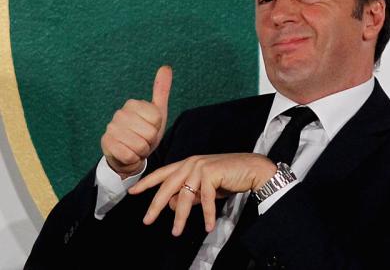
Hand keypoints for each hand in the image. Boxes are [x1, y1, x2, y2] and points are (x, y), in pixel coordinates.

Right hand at [100, 66, 172, 178]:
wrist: (129, 156)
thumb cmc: (145, 133)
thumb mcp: (157, 112)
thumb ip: (161, 90)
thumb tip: (166, 67)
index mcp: (133, 104)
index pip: (157, 118)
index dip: (157, 128)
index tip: (150, 128)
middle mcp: (120, 113)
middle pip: (150, 132)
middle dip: (150, 141)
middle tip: (143, 140)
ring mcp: (111, 128)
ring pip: (140, 145)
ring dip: (141, 151)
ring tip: (136, 147)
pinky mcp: (106, 144)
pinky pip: (129, 155)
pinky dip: (133, 159)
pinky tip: (128, 154)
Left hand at [128, 153, 276, 235]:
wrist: (252, 169)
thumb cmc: (230, 177)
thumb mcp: (205, 188)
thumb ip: (189, 194)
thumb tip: (172, 204)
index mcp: (188, 163)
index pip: (162, 173)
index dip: (147, 182)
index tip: (132, 191)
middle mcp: (191, 163)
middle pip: (167, 186)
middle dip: (156, 205)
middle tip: (147, 221)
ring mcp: (200, 167)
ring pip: (184, 196)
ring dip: (180, 217)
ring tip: (176, 232)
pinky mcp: (211, 173)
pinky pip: (205, 199)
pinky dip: (206, 215)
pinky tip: (207, 227)